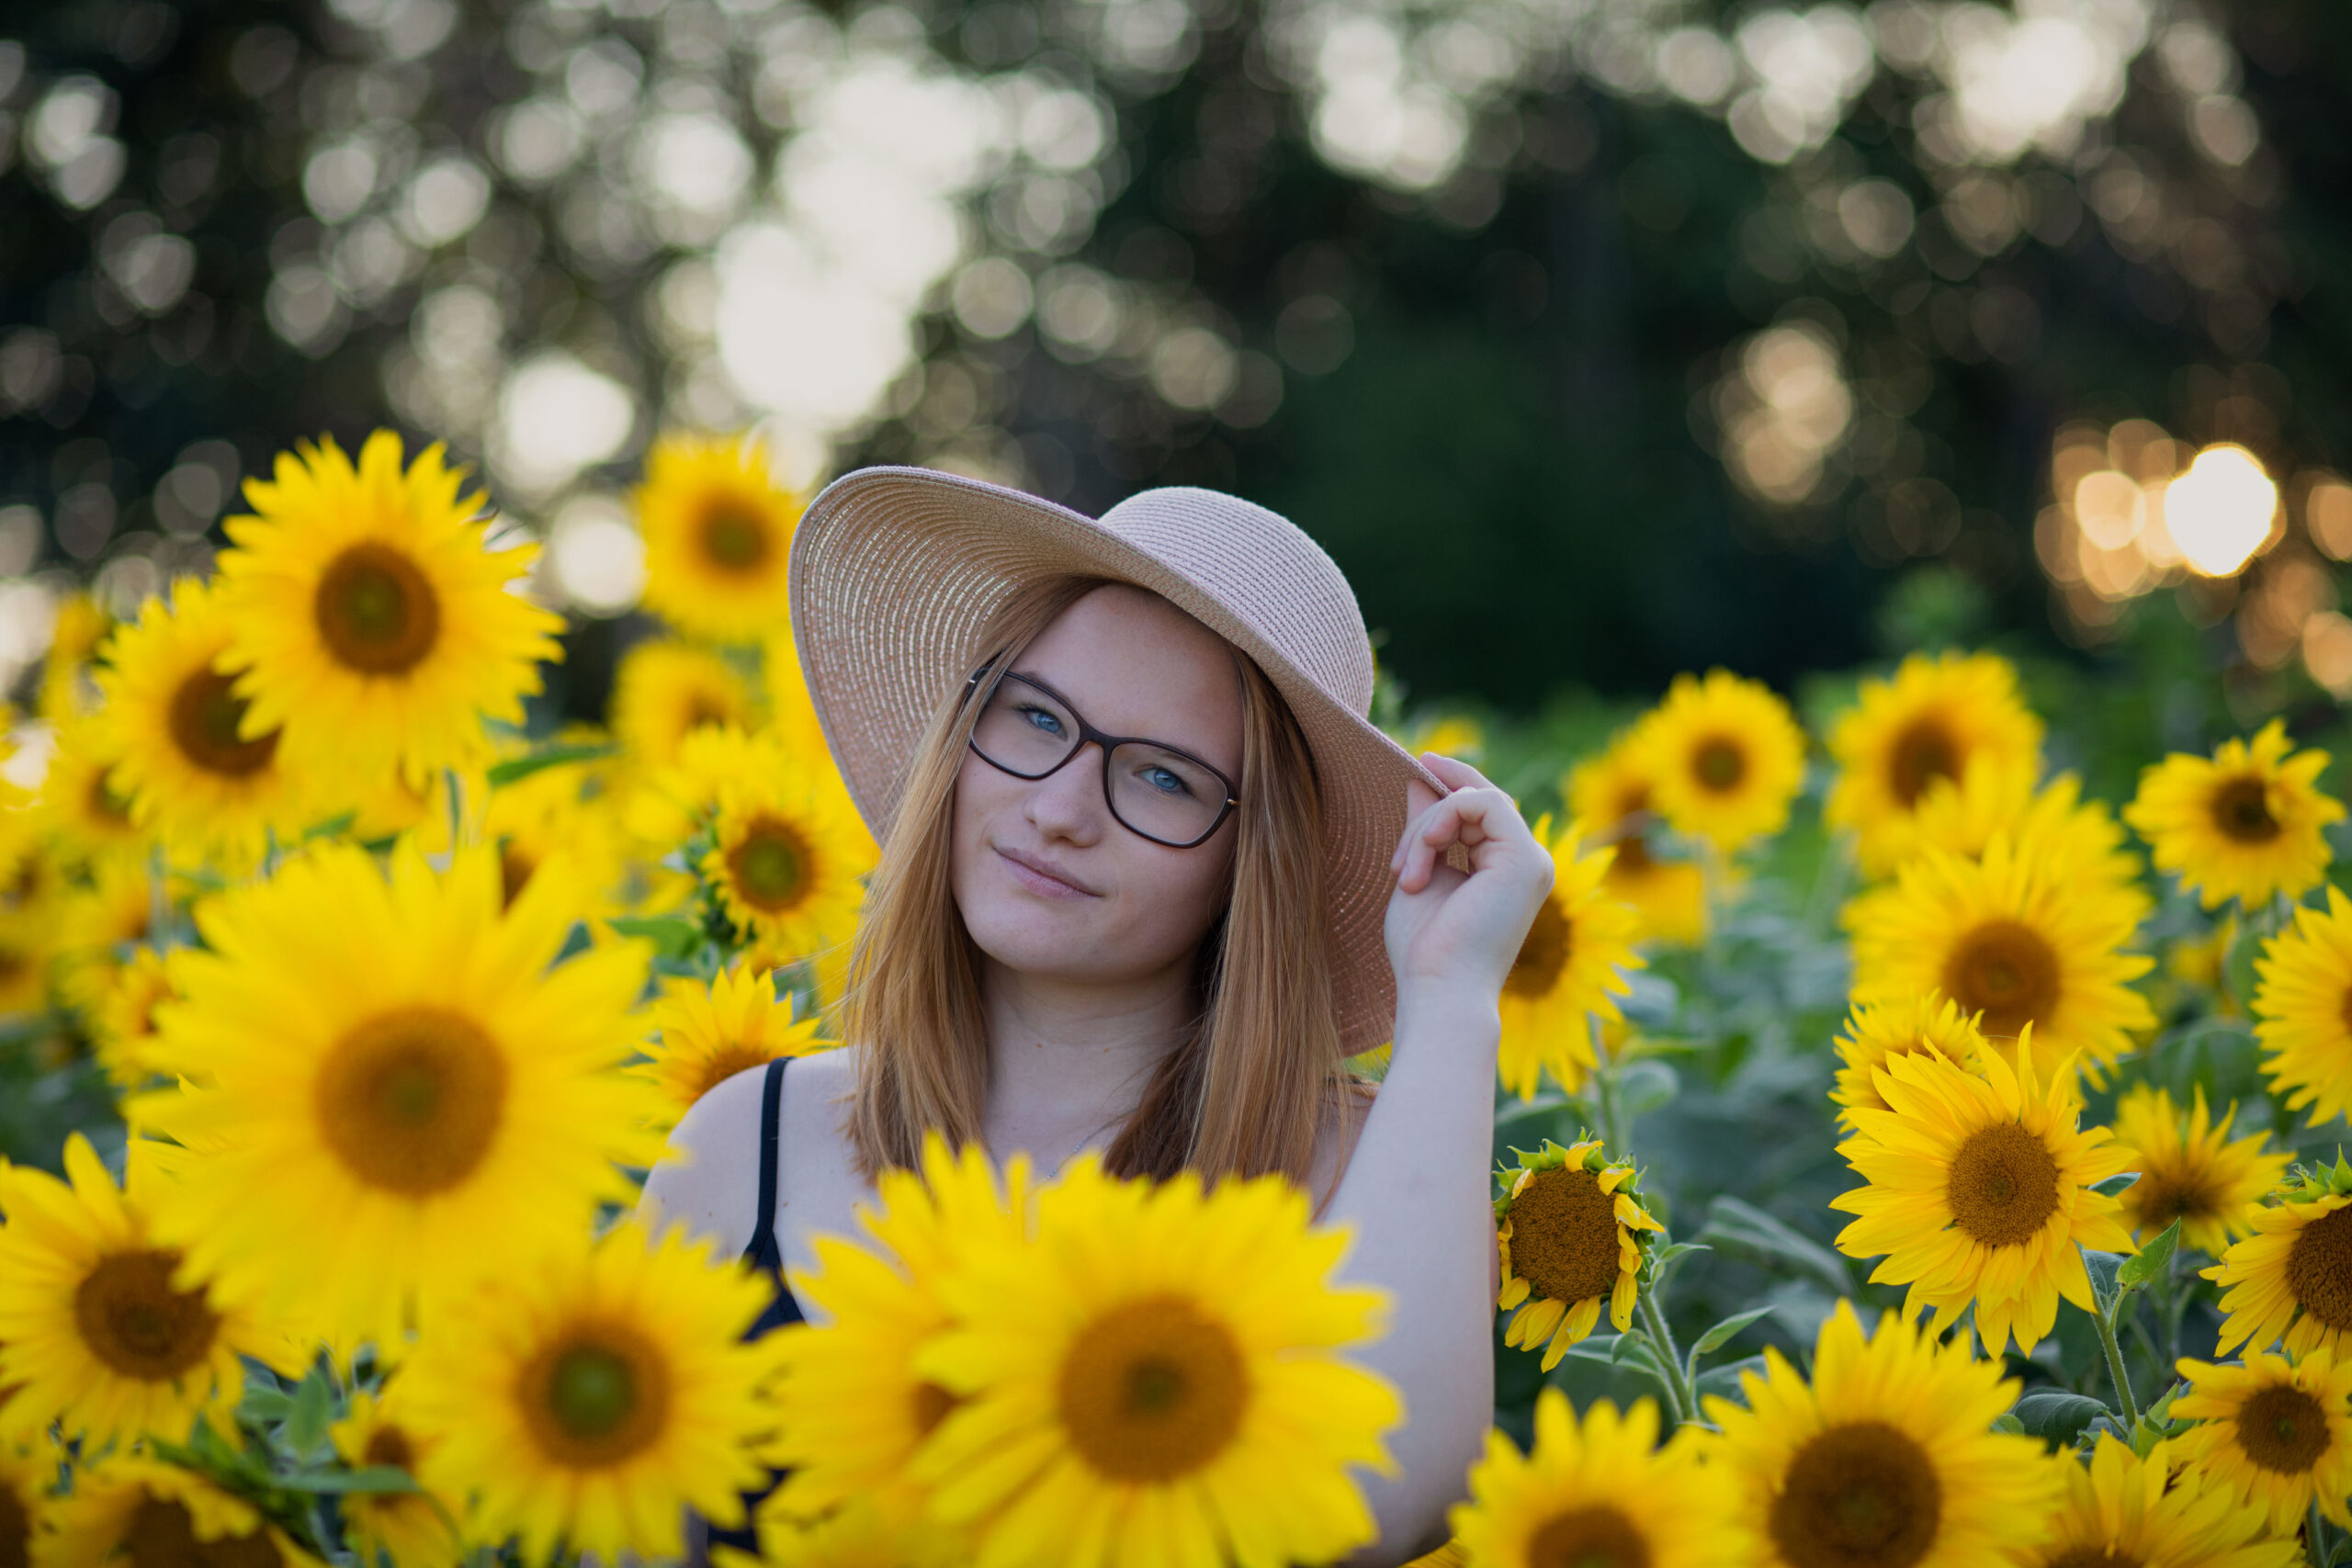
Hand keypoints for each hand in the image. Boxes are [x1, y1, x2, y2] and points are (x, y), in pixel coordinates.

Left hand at [1382, 753, 1554, 1002]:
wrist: (1439, 990)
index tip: (1421, 763)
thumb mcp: (1420, 872)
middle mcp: (1528, 862)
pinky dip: (1440, 822)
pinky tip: (1420, 859)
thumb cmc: (1425, 949)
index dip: (1454, 782)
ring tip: (1404, 872)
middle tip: (1403, 818)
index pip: (1485, 810)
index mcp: (1507, 870)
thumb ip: (1425, 827)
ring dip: (1427, 827)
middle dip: (1431, 806)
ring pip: (1476, 799)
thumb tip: (1420, 779)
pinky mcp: (1525, 858)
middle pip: (1481, 799)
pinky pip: (1480, 804)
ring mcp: (1532, 859)